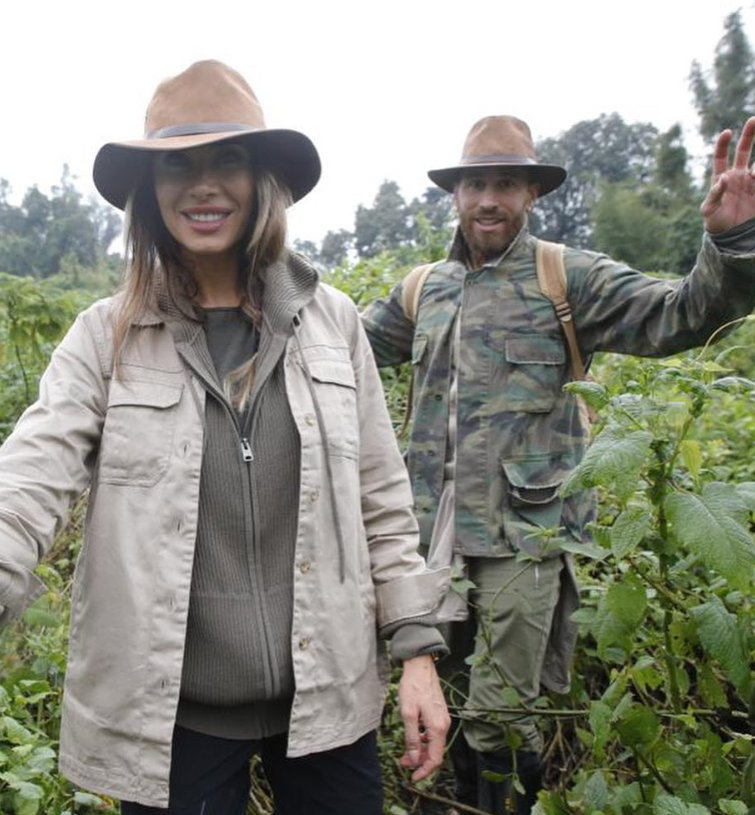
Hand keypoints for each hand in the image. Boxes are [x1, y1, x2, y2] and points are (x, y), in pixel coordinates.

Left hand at [397, 654, 450, 781]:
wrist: (421, 666)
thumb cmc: (413, 687)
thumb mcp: (408, 713)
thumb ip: (412, 737)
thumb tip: (414, 758)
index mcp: (438, 727)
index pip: (435, 758)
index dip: (424, 771)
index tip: (413, 777)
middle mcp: (444, 725)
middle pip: (435, 752)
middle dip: (420, 761)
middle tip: (403, 763)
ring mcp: (442, 719)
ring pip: (433, 743)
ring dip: (420, 751)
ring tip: (404, 753)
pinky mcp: (439, 713)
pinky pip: (433, 734)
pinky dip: (423, 740)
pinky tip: (413, 737)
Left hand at [702, 116, 754, 233]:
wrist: (731, 236)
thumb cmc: (715, 222)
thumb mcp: (709, 210)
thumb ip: (714, 194)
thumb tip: (723, 179)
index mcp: (721, 177)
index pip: (721, 156)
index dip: (723, 143)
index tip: (727, 132)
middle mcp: (737, 175)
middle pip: (744, 150)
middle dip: (749, 134)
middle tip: (753, 119)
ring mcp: (750, 181)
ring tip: (754, 173)